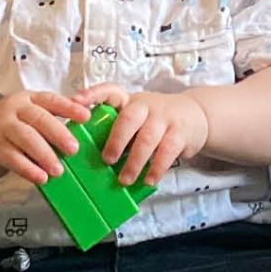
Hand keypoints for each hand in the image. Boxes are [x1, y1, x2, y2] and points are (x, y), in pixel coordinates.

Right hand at [0, 89, 94, 184]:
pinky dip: (28, 169)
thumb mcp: (27, 118)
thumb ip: (49, 122)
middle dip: (58, 134)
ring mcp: (1, 127)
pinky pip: (13, 158)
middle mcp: (14, 109)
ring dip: (44, 155)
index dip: (69, 108)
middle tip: (73, 149)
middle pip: (39, 119)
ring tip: (58, 170)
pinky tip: (41, 178)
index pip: (51, 100)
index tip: (86, 117)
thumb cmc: (10, 129)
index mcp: (28, 99)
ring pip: (26, 138)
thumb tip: (81, 136)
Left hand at [80, 82, 209, 186]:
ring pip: (147, 139)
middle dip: (116, 140)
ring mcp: (165, 118)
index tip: (76, 101)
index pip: (111, 91)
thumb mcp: (138, 117)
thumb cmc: (155, 121)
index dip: (93, 94)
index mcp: (130, 101)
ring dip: (134, 162)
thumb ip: (119, 129)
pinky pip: (167, 152)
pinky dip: (156, 168)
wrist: (194, 116)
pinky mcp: (180, 132)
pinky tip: (148, 179)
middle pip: (129, 118)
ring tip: (125, 179)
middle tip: (107, 161)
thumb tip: (91, 157)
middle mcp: (147, 105)